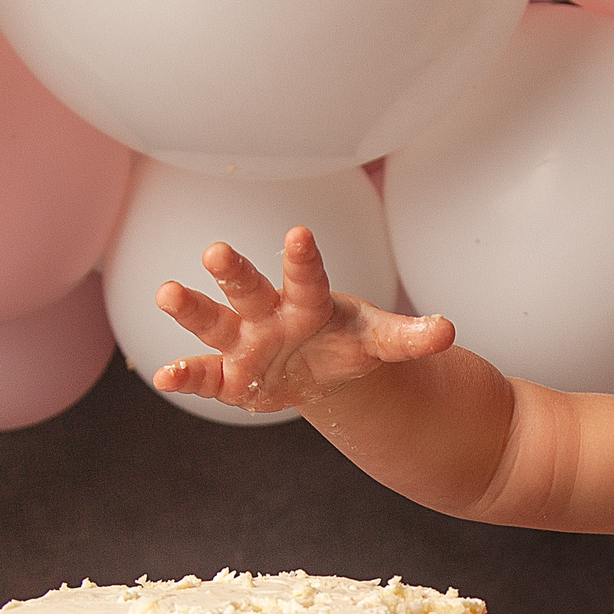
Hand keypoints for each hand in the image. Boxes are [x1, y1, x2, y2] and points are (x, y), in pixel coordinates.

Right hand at [152, 226, 453, 412]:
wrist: (319, 366)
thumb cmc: (347, 339)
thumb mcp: (380, 339)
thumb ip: (410, 336)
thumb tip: (448, 330)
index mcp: (308, 299)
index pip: (307, 276)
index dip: (303, 259)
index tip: (299, 235)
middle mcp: (269, 313)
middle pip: (249, 288)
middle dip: (234, 272)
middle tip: (215, 252)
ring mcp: (243, 341)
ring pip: (214, 321)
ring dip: (191, 308)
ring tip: (166, 293)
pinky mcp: (229, 376)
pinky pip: (205, 374)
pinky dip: (184, 375)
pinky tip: (164, 377)